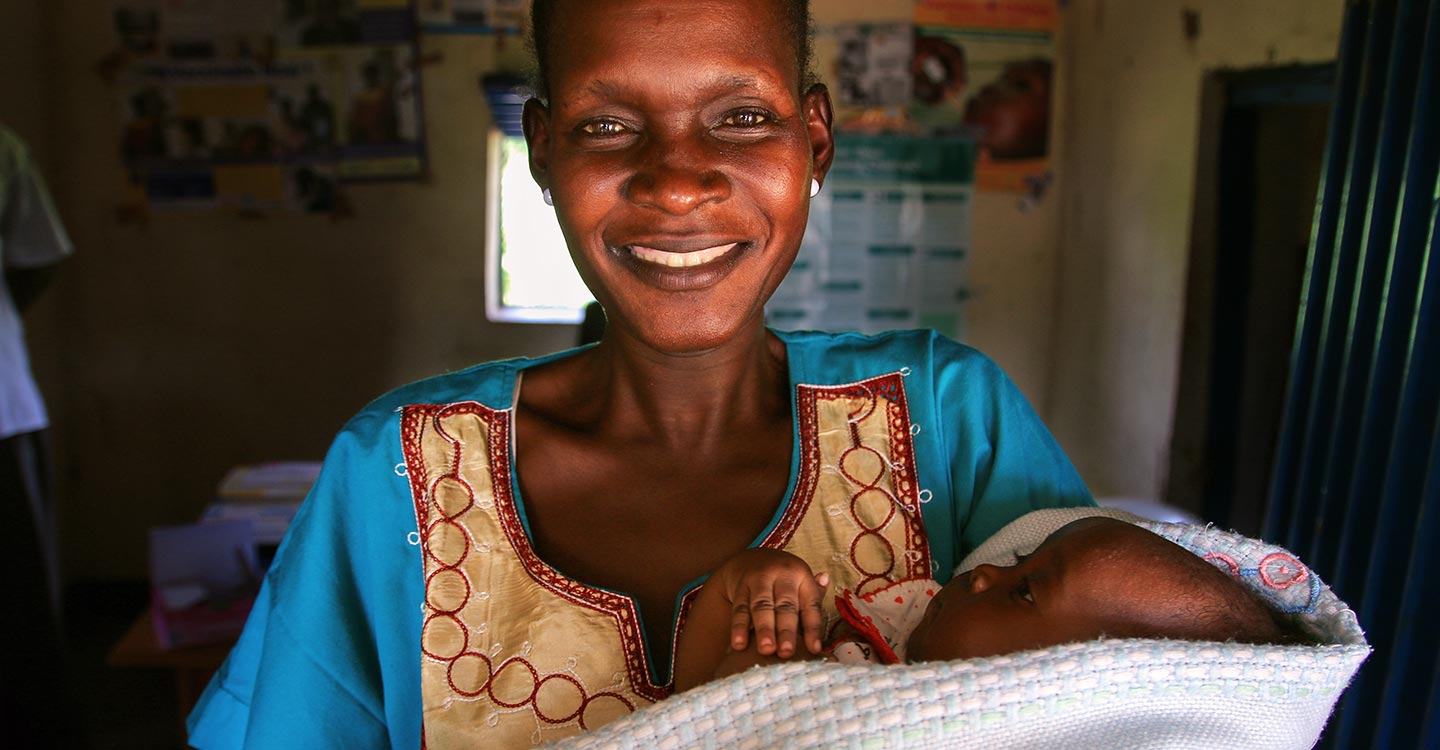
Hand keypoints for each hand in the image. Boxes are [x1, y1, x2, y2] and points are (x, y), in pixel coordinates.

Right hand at [712, 549, 829, 658]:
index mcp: (801, 576)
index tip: (815, 649)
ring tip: (766, 650)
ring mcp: (758, 580)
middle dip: (786, 630)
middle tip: (786, 652)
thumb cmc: (781, 578)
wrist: (747, 558)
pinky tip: (739, 644)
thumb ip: (813, 593)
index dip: (813, 627)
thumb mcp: (800, 581)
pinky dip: (739, 627)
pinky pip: (740, 608)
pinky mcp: (740, 587)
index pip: (810, 603)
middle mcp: (781, 575)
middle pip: (785, 605)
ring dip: (764, 629)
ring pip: (761, 606)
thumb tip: (826, 580)